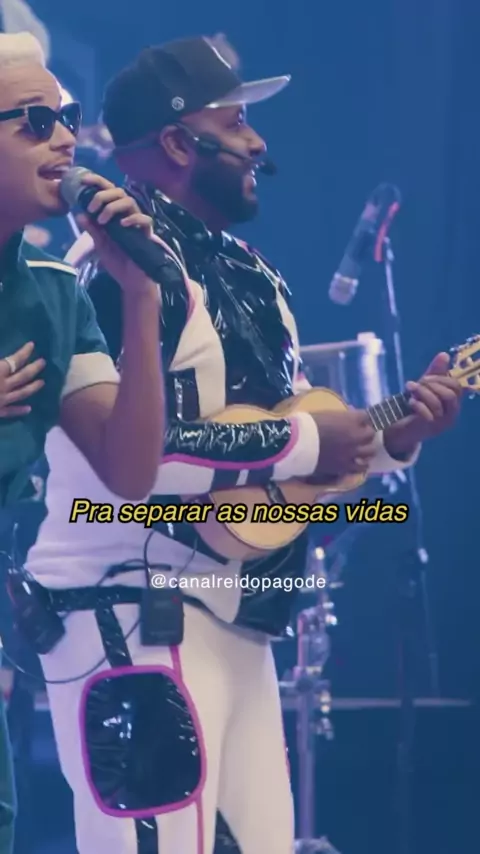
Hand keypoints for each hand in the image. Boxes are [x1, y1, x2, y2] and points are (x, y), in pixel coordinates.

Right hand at [0, 342, 44, 417]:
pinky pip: (11, 411)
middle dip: (34, 368)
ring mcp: (2, 400)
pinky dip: (20, 410)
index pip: (16, 359)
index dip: (25, 352)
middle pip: (23, 376)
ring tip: (42, 382)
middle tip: (43, 362)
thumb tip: (1, 358)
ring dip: (33, 387)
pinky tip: (29, 409)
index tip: (32, 345)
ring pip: (22, 393)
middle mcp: (4, 385)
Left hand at [77, 173, 157, 299]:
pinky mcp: (146, 233)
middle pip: (118, 191)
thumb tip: (79, 214)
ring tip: (103, 220)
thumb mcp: (100, 245)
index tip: (83, 181)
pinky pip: (144, 219)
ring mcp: (137, 223)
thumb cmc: (118, 261)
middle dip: (103, 195)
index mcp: (115, 214)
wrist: (131, 280)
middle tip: (92, 208)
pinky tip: (122, 225)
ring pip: (129, 201)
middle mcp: (127, 214)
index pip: (108, 191)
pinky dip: (133, 219)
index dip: (97, 182)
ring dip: (113, 207)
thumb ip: (92, 230)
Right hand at [307, 409, 376, 481]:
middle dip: (367, 433)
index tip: (361, 420)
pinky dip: (362, 464)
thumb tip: (350, 415)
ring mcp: (352, 452)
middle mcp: (356, 436)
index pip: (368, 416)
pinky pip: (361, 467)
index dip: (365, 419)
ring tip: (362, 450)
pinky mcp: (346, 466)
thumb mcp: (326, 413)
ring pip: (370, 451)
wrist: (297, 443)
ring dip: (367, 449)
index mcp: (351, 419)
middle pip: (371, 434)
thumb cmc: (308, 424)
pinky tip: (359, 463)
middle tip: (361, 435)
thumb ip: (342, 416)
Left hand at [384, 352, 462, 456]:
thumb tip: (444, 354)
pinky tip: (410, 401)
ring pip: (437, 403)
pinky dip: (417, 405)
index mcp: (453, 404)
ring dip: (422, 392)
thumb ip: (435, 372)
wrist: (402, 430)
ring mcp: (440, 424)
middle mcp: (451, 415)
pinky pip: (427, 415)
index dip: (441, 378)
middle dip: (432, 385)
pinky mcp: (428, 429)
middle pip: (450, 395)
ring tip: (409, 389)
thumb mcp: (426, 387)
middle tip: (418, 383)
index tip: (425, 377)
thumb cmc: (417, 407)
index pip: (457, 387)